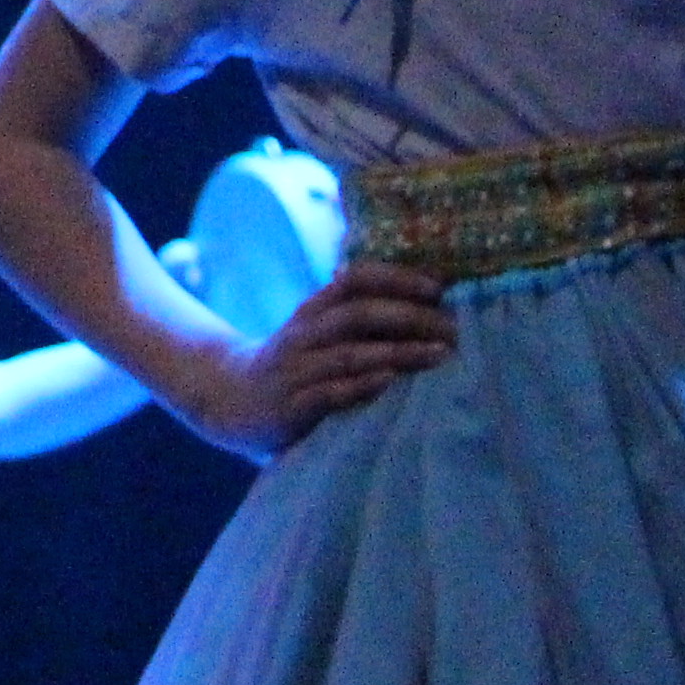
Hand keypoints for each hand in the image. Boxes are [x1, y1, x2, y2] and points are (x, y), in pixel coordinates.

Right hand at [172, 262, 457, 459]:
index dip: (397, 278)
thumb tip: (430, 297)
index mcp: (314, 310)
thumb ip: (359, 316)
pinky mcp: (292, 406)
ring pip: (349, 353)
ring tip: (439, 354)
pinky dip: (362, 385)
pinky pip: (330, 392)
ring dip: (398, 352)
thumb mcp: (318, 331)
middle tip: (451, 327)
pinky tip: (391, 381)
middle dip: (408, 317)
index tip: (440, 286)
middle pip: (358, 313)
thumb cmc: (296, 364)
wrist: (232, 400)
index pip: (355, 280)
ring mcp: (296, 370)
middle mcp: (304, 334)